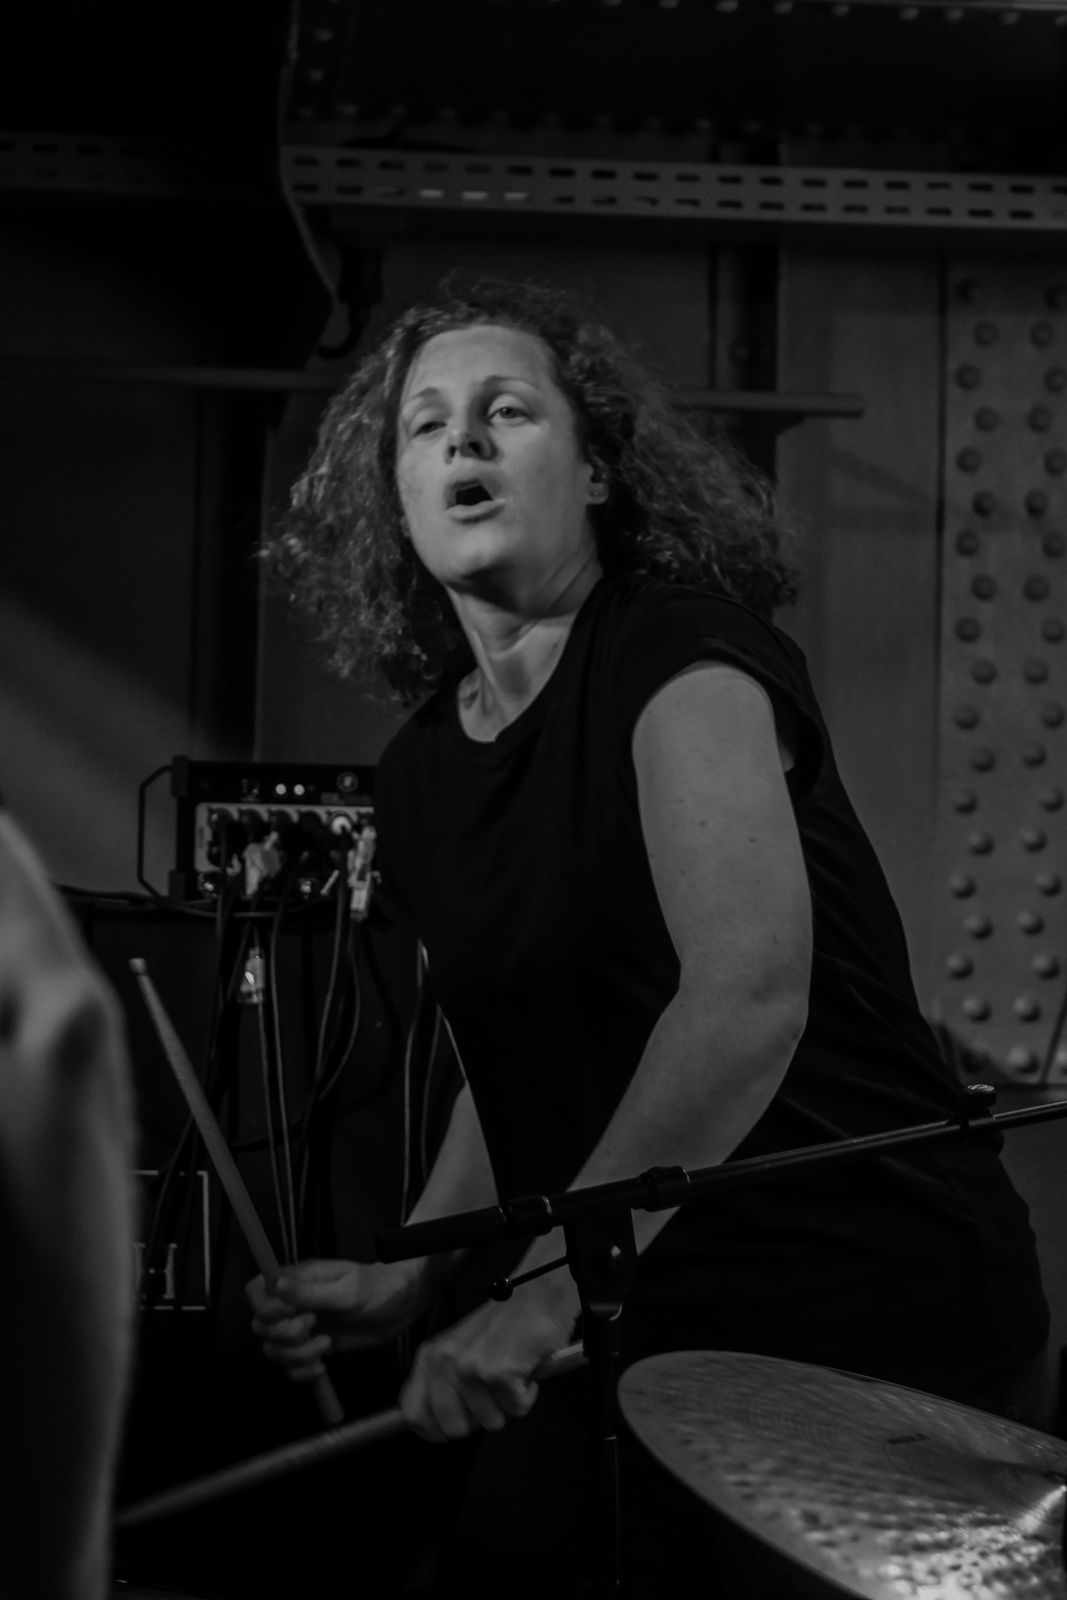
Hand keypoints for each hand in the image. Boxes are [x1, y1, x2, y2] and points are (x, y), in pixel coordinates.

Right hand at [247, 1257, 428, 1382]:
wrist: (403, 1305)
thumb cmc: (379, 1287)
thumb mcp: (348, 1289)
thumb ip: (311, 1291)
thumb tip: (277, 1284)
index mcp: (299, 1279)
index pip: (257, 1290)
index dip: (264, 1306)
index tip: (290, 1314)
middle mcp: (295, 1303)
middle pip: (261, 1324)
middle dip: (284, 1334)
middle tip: (313, 1327)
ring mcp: (304, 1326)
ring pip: (274, 1349)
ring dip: (296, 1355)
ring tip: (325, 1345)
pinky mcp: (314, 1347)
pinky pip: (291, 1367)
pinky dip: (302, 1372)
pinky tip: (322, 1366)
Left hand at [399, 1280, 576, 1442]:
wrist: (538, 1295)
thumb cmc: (503, 1325)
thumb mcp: (459, 1350)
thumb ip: (441, 1383)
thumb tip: (430, 1424)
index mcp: (430, 1357)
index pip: (413, 1415)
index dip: (434, 1430)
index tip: (453, 1426)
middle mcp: (444, 1362)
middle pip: (453, 1428)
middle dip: (479, 1419)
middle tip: (492, 1391)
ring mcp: (471, 1368)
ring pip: (490, 1422)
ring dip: (507, 1403)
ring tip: (511, 1371)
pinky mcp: (500, 1373)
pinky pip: (517, 1409)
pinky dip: (527, 1395)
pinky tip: (525, 1368)